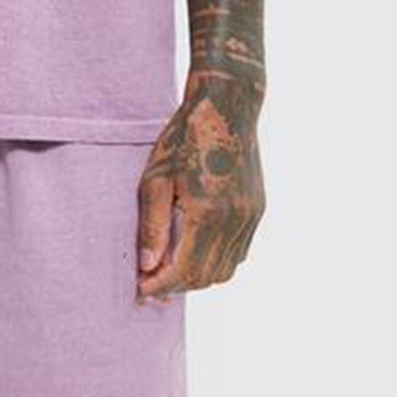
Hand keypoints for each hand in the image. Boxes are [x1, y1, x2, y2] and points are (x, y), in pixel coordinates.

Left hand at [137, 74, 265, 301]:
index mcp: (207, 213)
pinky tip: (195, 253)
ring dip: (196, 278)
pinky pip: (237, 255)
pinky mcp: (257, 212)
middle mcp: (234, 220)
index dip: (159, 286)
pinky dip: (215, 264)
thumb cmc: (184, 140)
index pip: (183, 271)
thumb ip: (152, 227)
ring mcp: (250, 217)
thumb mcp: (156, 180)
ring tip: (170, 270)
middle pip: (203, 277)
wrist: (227, 106)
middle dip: (175, 287)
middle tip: (150, 283)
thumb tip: (147, 267)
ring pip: (223, 272)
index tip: (140, 290)